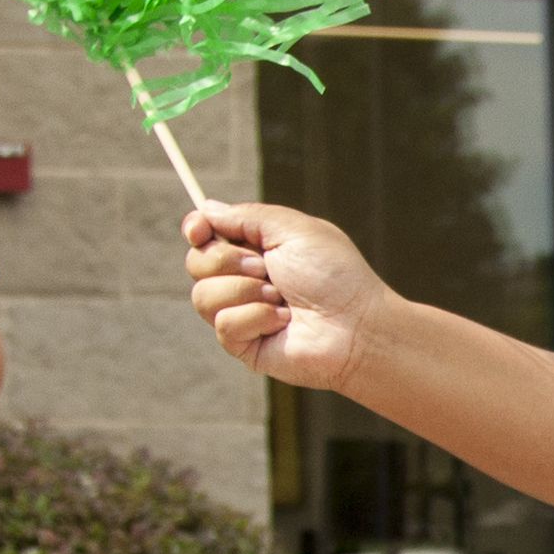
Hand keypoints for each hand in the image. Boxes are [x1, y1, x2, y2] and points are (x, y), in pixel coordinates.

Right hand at [184, 199, 383, 389]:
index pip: (205, 236)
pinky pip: (223, 324)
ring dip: (245, 291)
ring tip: (281, 299)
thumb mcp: (293, 230)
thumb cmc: (335, 276)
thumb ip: (247, 217)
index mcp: (256, 248)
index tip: (199, 229)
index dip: (196, 229)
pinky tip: (284, 322)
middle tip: (266, 268)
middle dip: (229, 261)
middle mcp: (243, 280)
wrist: (357, 325)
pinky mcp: (243, 344)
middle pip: (196, 262)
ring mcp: (241, 313)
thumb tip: (205, 209)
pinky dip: (256, 318)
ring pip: (202, 296)